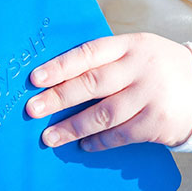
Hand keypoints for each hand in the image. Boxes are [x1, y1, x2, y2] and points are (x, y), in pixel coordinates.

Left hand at [25, 33, 191, 150]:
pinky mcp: (158, 122)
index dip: (60, 66)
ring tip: (49, 137)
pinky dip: (99, 141)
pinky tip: (83, 144)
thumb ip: (103, 62)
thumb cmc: (158, 70)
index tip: (35, 79)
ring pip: (103, 114)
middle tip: (33, 109)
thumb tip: (55, 80)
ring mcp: (151, 96)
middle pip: (92, 84)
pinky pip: (120, 134)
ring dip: (72, 127)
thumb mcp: (136, 54)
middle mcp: (141, 68)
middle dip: (58, 98)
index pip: (89, 53)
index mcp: (131, 46)